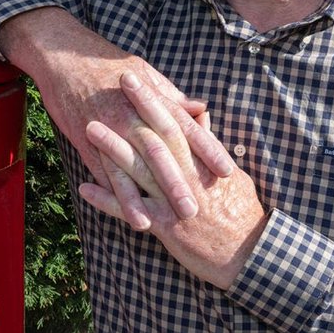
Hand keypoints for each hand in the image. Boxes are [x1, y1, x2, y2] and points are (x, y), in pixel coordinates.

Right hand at [0, 7, 209, 227]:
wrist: (65, 57)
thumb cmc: (108, 64)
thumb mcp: (146, 72)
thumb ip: (172, 96)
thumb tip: (200, 109)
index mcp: (152, 99)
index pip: (185, 128)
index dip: (207, 150)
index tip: (228, 172)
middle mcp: (133, 116)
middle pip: (160, 152)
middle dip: (178, 182)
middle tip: (196, 210)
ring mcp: (109, 130)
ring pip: (132, 166)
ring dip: (147, 197)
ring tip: (162, 223)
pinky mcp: (87, 142)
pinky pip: (104, 172)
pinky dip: (117, 195)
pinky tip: (130, 215)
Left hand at [78, 72, 267, 289]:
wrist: (250, 255)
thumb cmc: (240, 213)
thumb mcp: (229, 173)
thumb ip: (208, 144)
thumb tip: (200, 114)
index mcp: (201, 161)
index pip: (175, 120)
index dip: (153, 98)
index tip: (133, 76)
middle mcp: (187, 175)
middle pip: (157, 135)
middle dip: (134, 108)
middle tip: (113, 84)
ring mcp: (174, 200)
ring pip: (139, 168)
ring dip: (112, 147)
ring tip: (88, 126)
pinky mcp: (165, 226)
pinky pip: (130, 211)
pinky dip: (106, 200)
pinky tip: (83, 187)